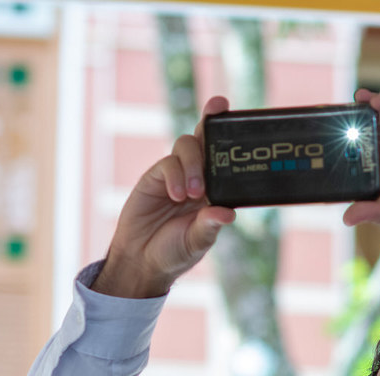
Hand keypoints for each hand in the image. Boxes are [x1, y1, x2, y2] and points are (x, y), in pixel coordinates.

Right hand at [94, 97, 236, 298]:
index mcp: (216, 191)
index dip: (231, 137)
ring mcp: (176, 174)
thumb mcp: (196, 242)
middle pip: (206, 140)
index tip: (238, 118)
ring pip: (187, 146)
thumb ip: (209, 226)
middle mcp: (198, 178)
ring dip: (193, 164)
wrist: (141, 260)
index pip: (227, 160)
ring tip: (193, 194)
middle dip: (211, 121)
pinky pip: (168, 163)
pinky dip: (175, 175)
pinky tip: (176, 195)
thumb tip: (227, 213)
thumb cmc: (174, 252)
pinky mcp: (155, 177)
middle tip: (216, 112)